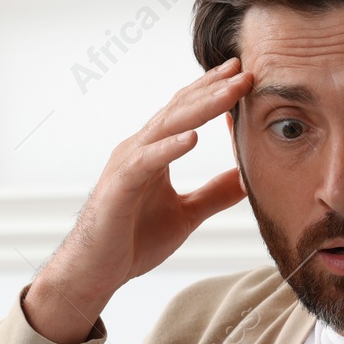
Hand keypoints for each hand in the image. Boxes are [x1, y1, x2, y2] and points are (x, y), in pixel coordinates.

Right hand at [24, 58, 251, 343]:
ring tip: (230, 93)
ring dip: (201, 107)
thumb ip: (215, 194)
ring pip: (167, 127)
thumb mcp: (186, 214)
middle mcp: (139, 149)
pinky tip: (192, 137)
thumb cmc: (132, 242)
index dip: (213, 91)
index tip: (242, 75)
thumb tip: (249, 178)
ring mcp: (127, 164)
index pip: (186, 112)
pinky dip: (169, 148)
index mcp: (153, 152)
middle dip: (213, 88)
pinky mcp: (120, 186)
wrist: (95, 272)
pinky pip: (147, 161)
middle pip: (180, 109)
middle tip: (244, 71)